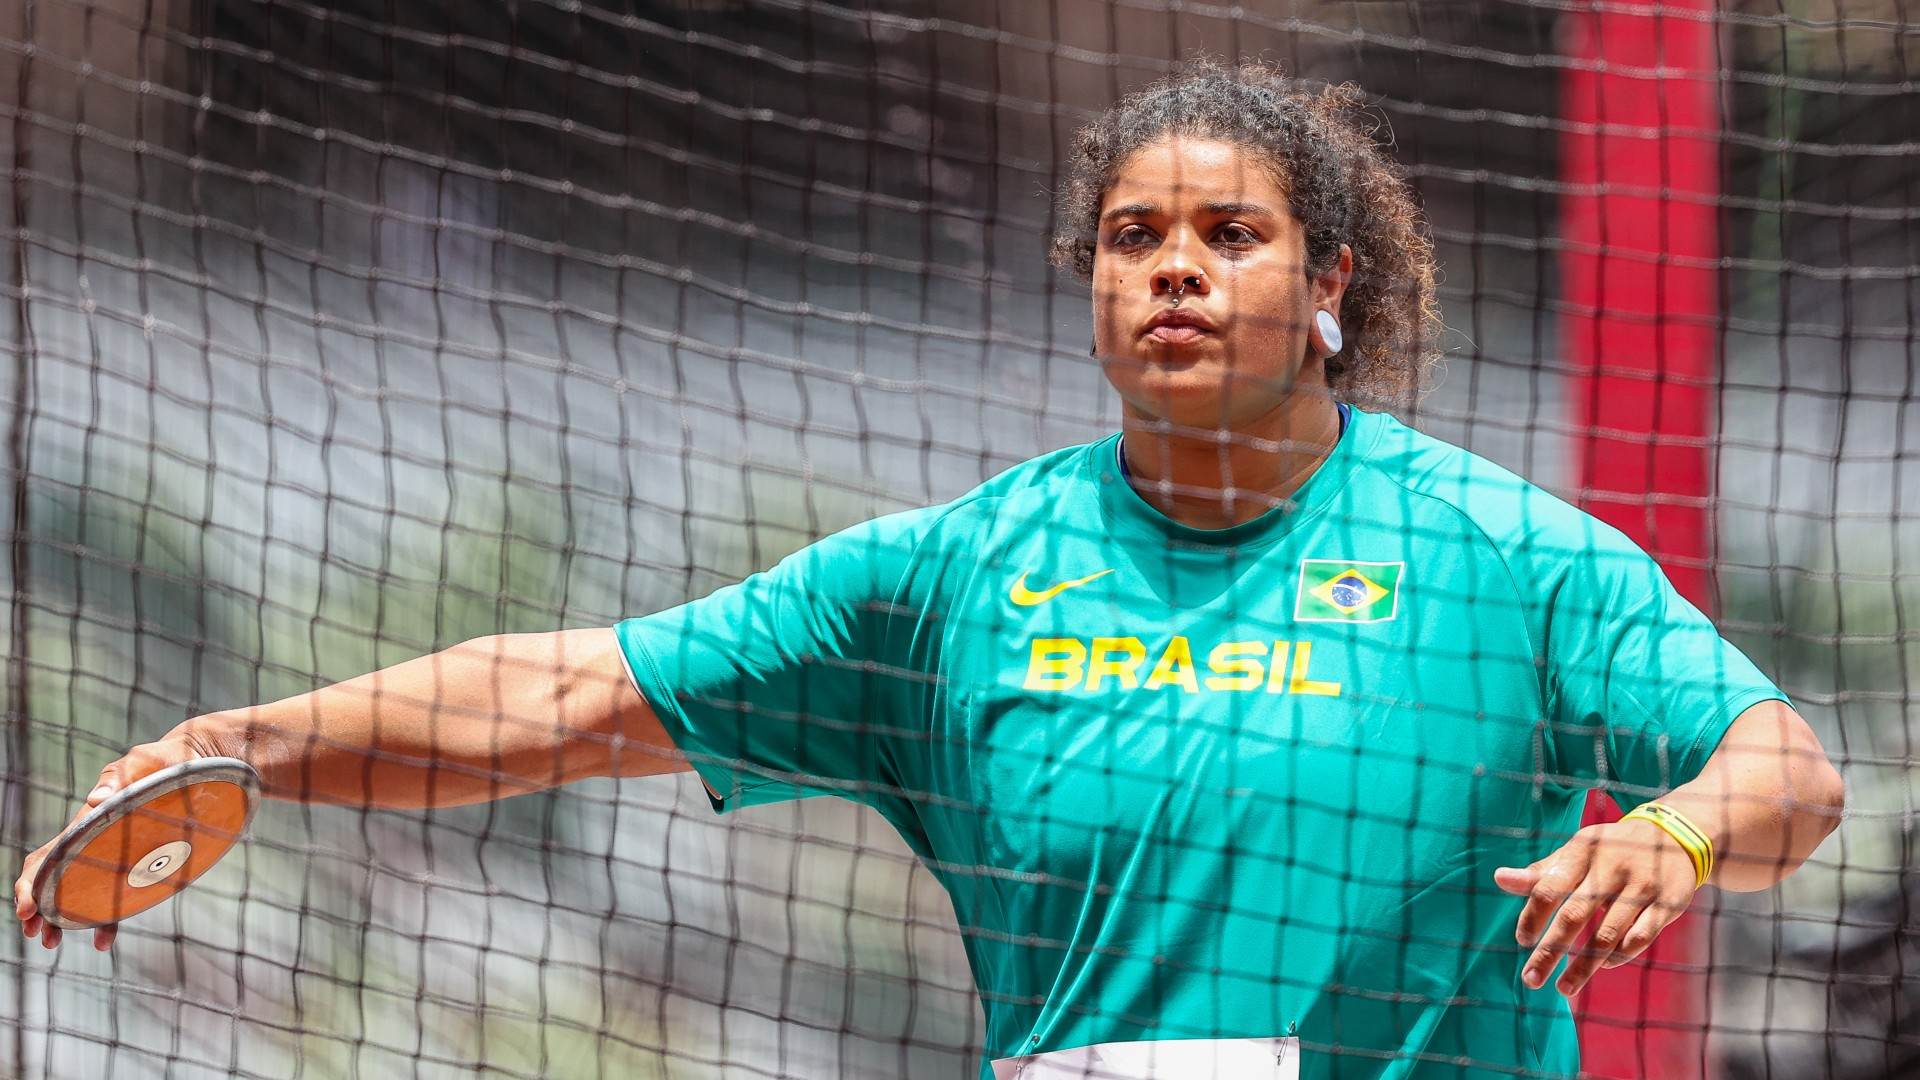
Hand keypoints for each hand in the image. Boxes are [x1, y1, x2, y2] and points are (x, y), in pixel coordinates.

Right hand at [14, 733, 209, 950]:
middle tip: (37, 934)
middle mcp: (95, 844)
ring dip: (61, 920)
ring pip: (79, 894)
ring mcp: (117, 857)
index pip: (46, 856)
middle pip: (54, 880)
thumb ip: (121, 776)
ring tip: (51, 943)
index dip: (30, 883)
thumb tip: (95, 798)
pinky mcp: (142, 865)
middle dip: (38, 909)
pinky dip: (105, 921)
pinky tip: (102, 942)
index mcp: (87, 824)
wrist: (201, 764)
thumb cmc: (167, 761)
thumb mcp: (145, 762)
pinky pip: (118, 898)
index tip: (26, 908)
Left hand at [1493, 817, 1702, 996]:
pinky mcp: (1667, 904)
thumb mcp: (1577, 852)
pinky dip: (1620, 955)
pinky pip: (1640, 938)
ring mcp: (1641, 886)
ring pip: (1608, 934)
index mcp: (1582, 852)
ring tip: (1564, 988)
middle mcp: (1610, 868)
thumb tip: (1499, 879)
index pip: (1549, 888)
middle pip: (1574, 915)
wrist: (1674, 835)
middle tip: (1530, 979)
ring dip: (1584, 966)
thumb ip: (1542, 872)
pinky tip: (1604, 965)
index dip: (1533, 916)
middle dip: (1550, 951)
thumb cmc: (1610, 850)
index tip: (1522, 941)